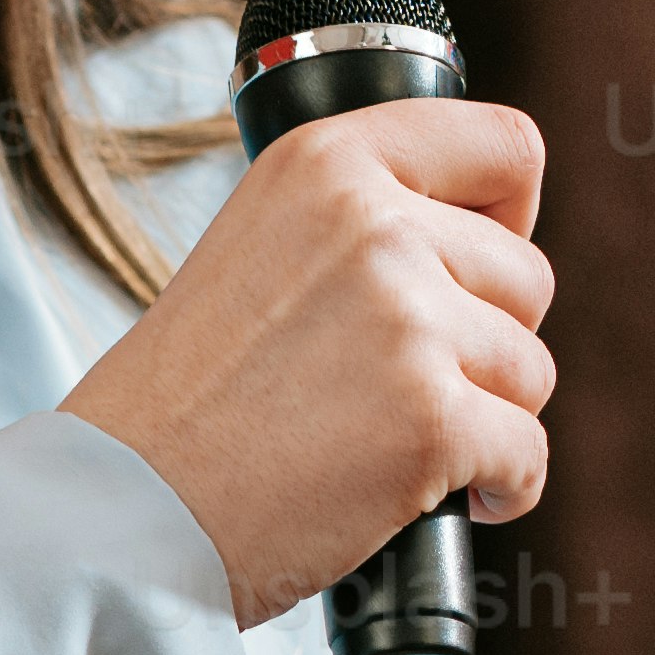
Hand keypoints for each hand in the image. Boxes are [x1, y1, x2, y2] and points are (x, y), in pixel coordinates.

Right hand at [64, 94, 552, 627]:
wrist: (123, 507)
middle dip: (486, 344)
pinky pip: (528, 455)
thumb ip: (361, 222)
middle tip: (397, 387)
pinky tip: (428, 500)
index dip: (511, 216)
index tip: (478, 269)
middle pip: (529, 278)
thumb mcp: (259, 244)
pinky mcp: (432, 421)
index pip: (505, 147)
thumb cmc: (186, 400)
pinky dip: (498, 491)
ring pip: (532, 370)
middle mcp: (376, 225)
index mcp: (330, 163)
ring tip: (391, 444)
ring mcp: (409, 323)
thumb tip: (486, 243)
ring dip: (485, 420)